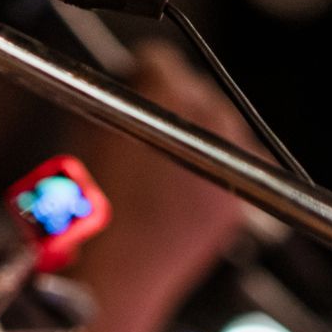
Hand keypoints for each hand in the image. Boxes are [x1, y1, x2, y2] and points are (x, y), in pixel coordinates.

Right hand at [75, 42, 252, 307]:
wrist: (114, 272)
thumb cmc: (89, 212)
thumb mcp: (87, 133)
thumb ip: (114, 96)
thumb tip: (129, 86)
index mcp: (164, 91)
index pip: (161, 60)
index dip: (142, 75)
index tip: (135, 89)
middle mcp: (207, 116)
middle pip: (196, 90)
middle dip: (175, 107)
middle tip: (150, 135)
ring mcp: (233, 158)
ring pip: (223, 127)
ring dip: (201, 138)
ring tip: (168, 169)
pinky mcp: (244, 196)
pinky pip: (241, 169)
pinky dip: (219, 173)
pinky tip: (189, 190)